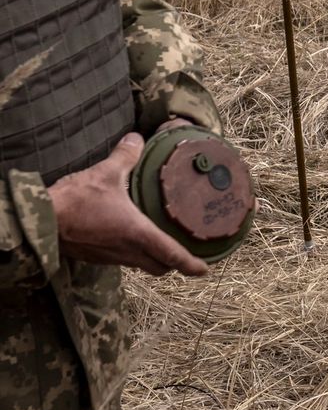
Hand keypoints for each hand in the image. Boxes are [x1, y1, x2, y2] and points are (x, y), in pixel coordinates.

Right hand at [51, 133, 209, 275]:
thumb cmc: (76, 201)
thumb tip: (137, 139)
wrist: (40, 220)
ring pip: (140, 265)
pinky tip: (129, 239)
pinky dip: (132, 254)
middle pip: (159, 266)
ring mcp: (109, 257)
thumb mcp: (105, 174)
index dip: (190, 264)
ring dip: (153, 259)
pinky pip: (121, 260)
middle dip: (174, 263)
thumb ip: (125, 156)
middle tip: (185, 254)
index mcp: (138, 234)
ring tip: (162, 245)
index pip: (172, 255)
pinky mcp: (94, 256)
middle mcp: (127, 251)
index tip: (204, 270)